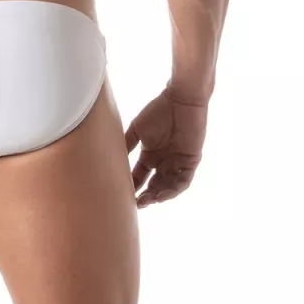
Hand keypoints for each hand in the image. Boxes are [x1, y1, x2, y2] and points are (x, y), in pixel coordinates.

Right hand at [124, 84, 207, 207]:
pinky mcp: (191, 161)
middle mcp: (164, 162)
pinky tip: (162, 194)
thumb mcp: (137, 129)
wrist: (181, 99)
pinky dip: (173, 189)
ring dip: (158, 195)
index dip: (132, 187)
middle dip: (145, 196)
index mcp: (150, 155)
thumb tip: (111, 160)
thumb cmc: (158, 110)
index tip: (122, 196)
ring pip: (168, 186)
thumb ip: (127, 145)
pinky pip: (183, 180)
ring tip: (148, 201)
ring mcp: (178, 163)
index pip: (140, 176)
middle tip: (136, 204)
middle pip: (154, 185)